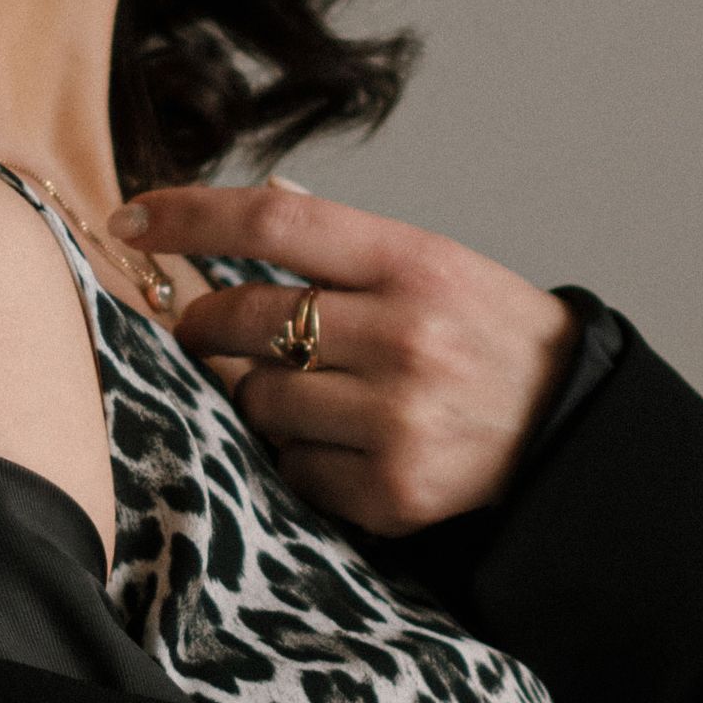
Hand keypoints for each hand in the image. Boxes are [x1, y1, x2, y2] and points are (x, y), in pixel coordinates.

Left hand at [111, 180, 582, 537]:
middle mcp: (406, 335)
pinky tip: (349, 445)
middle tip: (204, 328)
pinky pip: (293, 468)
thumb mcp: (436, 266)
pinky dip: (302, 458)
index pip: (276, 223)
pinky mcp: (393, 490)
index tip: (130, 214)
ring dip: (262, 397)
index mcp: (415, 263)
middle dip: (203, 324)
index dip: (190, 215)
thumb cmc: (488, 338)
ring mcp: (398, 417)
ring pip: (259, 400)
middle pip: (245, 317)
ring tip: (315, 394)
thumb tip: (253, 213)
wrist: (571, 430)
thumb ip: (346, 247)